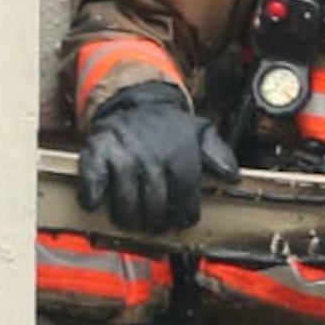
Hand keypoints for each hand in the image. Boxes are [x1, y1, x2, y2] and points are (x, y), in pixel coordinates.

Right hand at [77, 73, 209, 236]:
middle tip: (154, 224)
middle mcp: (151, 154)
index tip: (180, 221)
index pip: (183, 201)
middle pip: (154, 207)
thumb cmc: (170, 127)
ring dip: (128, 218)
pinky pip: (93, 179)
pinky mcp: (97, 149)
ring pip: (125, 202)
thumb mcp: (201, 133)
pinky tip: (95, 204)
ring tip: (132, 220)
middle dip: (155, 221)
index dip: (183, 216)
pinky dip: (92, 194)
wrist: (136, 100)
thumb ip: (218, 155)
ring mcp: (123, 152)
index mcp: (179, 153)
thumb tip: (231, 176)